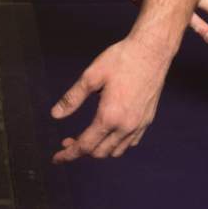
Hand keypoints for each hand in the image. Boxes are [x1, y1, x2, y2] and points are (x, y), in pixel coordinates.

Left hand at [50, 37, 169, 162]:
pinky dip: (117, 144)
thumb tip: (55, 115)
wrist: (152, 50)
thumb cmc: (122, 59)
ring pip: (116, 151)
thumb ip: (72, 98)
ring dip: (100, 149)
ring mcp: (139, 124)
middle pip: (100, 152)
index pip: (85, 146)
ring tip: (88, 136)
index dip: (68, 154)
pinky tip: (110, 132)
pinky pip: (130, 142)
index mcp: (109, 116)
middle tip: (68, 139)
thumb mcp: (91, 76)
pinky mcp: (148, 119)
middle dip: (81, 150)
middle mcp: (126, 126)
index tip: (56, 158)